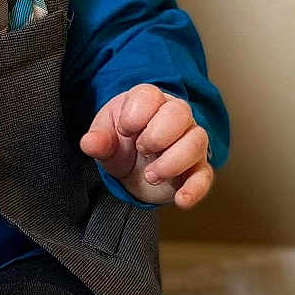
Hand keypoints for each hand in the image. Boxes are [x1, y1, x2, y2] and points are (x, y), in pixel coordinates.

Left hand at [79, 84, 214, 207]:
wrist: (133, 169)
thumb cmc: (121, 143)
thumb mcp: (105, 140)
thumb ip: (98, 140)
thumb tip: (89, 143)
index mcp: (148, 102)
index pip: (150, 96)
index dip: (137, 114)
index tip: (124, 131)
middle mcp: (174, 117)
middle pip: (180, 113)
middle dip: (158, 135)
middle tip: (140, 150)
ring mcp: (189, 142)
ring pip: (196, 142)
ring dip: (173, 161)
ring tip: (150, 176)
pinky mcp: (196, 169)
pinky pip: (205, 175)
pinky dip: (195, 188)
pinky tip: (181, 199)